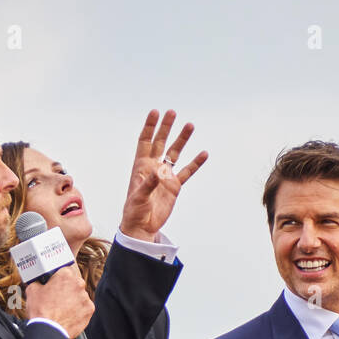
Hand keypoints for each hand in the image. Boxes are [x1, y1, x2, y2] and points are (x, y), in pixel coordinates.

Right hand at [24, 266, 93, 338]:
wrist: (49, 330)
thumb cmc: (41, 310)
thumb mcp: (32, 290)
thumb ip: (37, 282)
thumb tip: (37, 282)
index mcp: (66, 275)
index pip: (65, 270)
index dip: (59, 277)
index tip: (56, 283)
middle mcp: (79, 284)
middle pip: (74, 283)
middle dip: (67, 288)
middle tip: (57, 297)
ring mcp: (86, 298)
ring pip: (80, 295)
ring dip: (73, 300)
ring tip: (62, 308)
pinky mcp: (89, 310)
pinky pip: (84, 307)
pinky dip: (78, 310)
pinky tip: (68, 315)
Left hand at [119, 109, 207, 241]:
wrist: (142, 226)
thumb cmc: (134, 211)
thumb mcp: (139, 197)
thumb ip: (149, 183)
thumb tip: (160, 171)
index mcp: (141, 166)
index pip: (145, 141)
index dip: (150, 127)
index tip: (156, 112)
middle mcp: (154, 167)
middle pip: (161, 142)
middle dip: (166, 127)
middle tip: (172, 112)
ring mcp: (165, 175)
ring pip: (175, 153)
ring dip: (182, 139)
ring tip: (190, 125)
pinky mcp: (174, 186)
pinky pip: (187, 171)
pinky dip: (195, 163)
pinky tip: (203, 153)